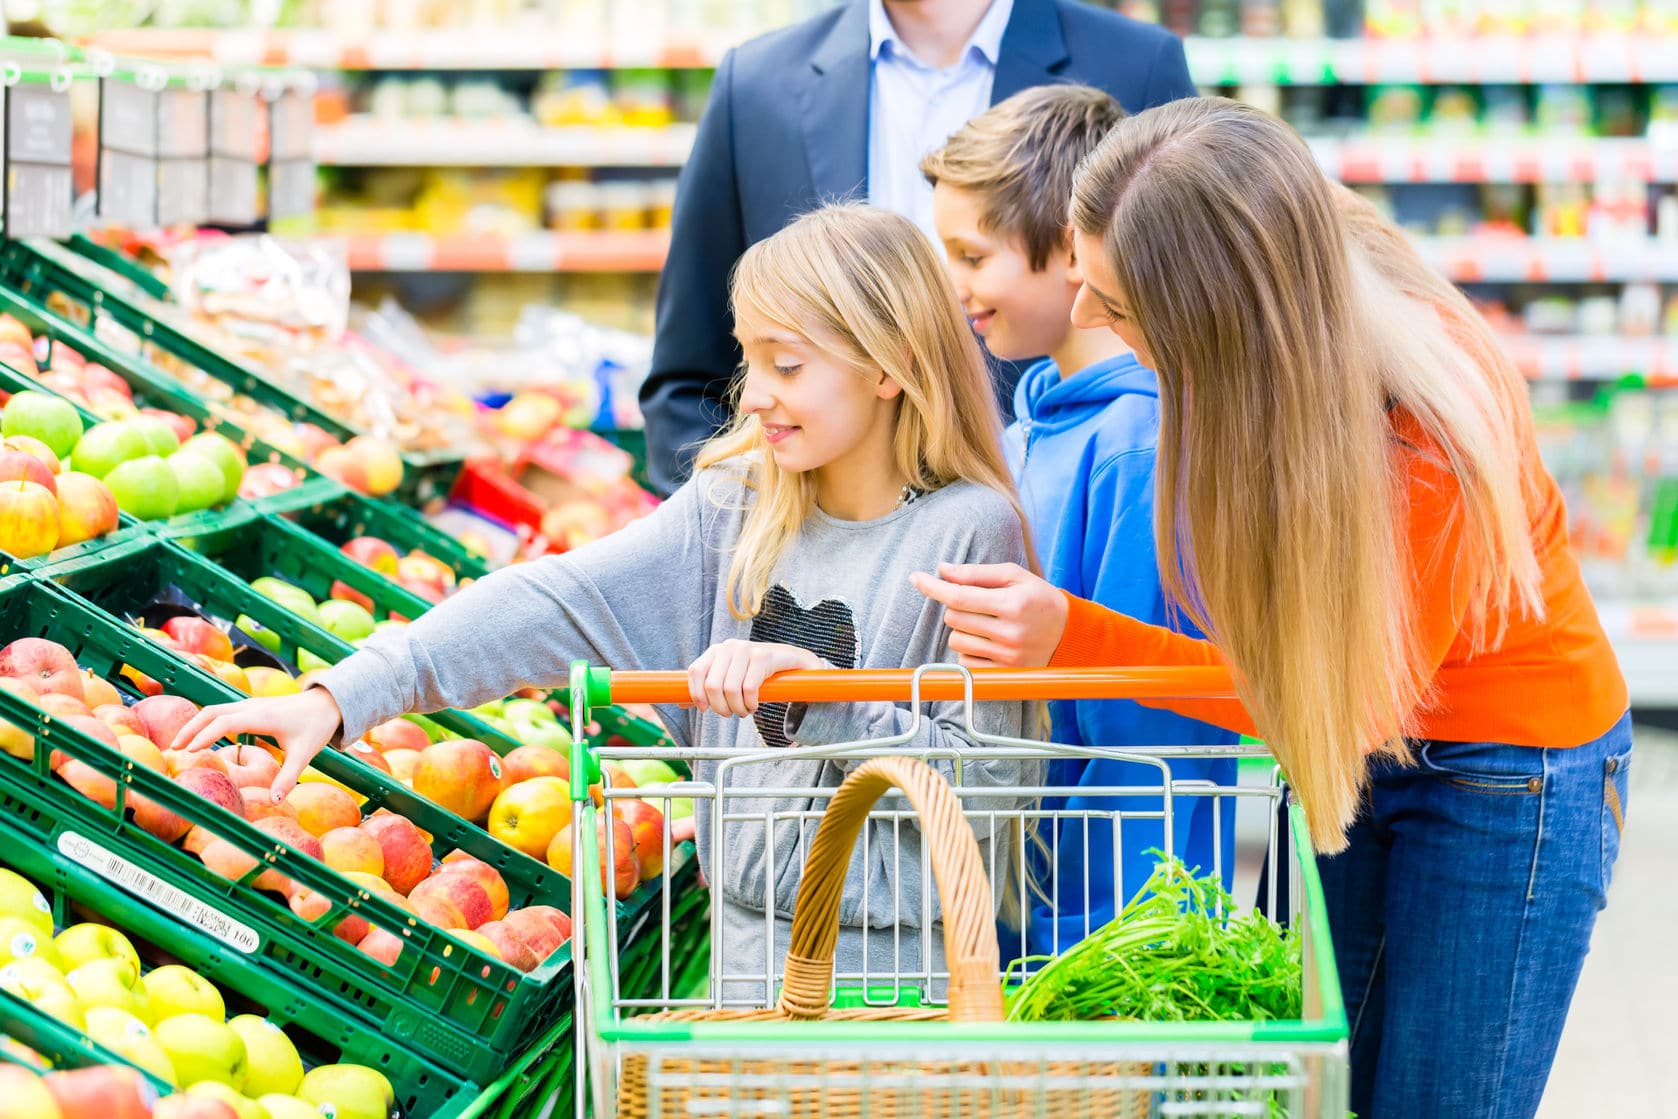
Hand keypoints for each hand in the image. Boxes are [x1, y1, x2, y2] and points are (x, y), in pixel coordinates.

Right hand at [171, 688, 345, 802]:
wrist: (327, 703)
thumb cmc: (316, 727)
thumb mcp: (304, 754)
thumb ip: (287, 777)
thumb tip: (274, 801)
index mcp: (262, 716)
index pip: (225, 722)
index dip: (205, 735)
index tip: (188, 751)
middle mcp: (252, 706)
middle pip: (212, 712)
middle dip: (191, 728)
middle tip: (173, 749)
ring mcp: (250, 704)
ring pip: (215, 709)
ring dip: (196, 724)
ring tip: (180, 744)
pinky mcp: (251, 706)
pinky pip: (223, 710)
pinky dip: (207, 721)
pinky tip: (200, 736)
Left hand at [686, 640, 824, 717]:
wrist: (790, 662)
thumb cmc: (755, 673)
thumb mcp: (729, 678)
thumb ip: (705, 689)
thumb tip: (680, 703)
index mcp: (716, 651)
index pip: (695, 672)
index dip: (697, 694)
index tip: (705, 709)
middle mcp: (729, 647)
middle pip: (713, 685)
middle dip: (720, 707)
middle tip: (730, 713)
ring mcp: (746, 649)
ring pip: (730, 689)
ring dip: (737, 708)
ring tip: (744, 710)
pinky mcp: (763, 656)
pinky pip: (749, 688)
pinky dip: (750, 704)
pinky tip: (754, 705)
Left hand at [909, 562, 1068, 667]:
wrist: (1070, 635)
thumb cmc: (1039, 598)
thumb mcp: (1015, 576)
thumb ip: (977, 573)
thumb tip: (942, 570)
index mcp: (1012, 603)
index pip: (959, 596)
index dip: (933, 587)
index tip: (915, 578)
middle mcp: (1009, 632)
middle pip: (954, 617)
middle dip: (956, 606)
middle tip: (977, 603)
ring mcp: (1007, 656)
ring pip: (956, 640)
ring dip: (961, 629)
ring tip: (984, 623)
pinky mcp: (1004, 673)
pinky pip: (964, 661)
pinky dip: (968, 649)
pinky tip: (986, 641)